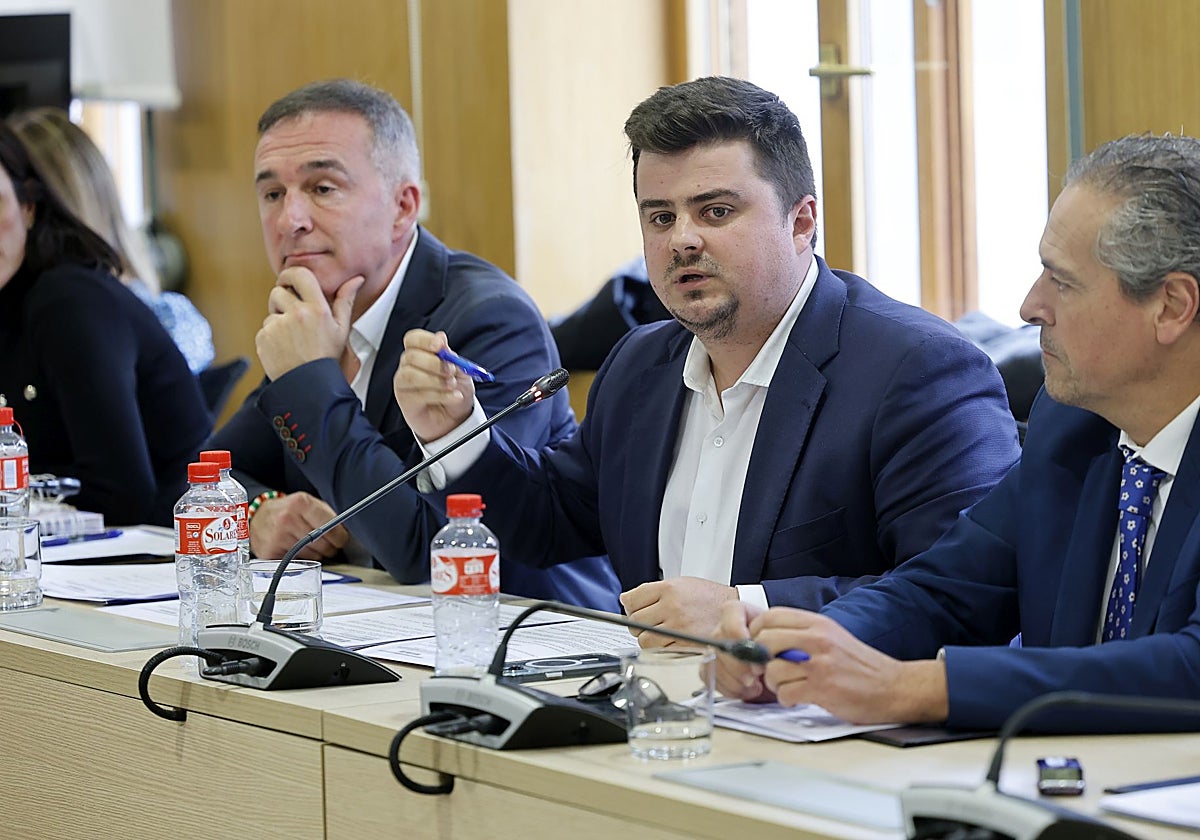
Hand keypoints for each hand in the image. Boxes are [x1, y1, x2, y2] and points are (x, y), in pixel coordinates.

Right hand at [248, 492, 349, 560]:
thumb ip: (327, 515)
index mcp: (300, 503)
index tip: (341, 539)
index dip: (340, 536)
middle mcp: (287, 519)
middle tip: (328, 544)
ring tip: (309, 545)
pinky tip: (296, 549)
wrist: (258, 515)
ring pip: (312, 555)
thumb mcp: (307, 503)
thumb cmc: (288, 510)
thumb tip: (345, 532)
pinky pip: (297, 562)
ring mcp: (277, 536)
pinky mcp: (270, 552)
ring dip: (316, 554)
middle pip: (322, 544)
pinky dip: (301, 559)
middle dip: (330, 547)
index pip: (330, 526)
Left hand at [256, 267, 363, 379]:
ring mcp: (278, 326)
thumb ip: (345, 301)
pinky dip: (271, 337)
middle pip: (278, 292)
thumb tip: (355, 280)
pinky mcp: (264, 338)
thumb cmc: (327, 358)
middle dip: (282, 300)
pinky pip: (264, 329)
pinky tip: (284, 349)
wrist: (310, 386)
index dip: (290, 274)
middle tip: (292, 316)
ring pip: (271, 313)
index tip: (288, 281)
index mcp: (317, 309)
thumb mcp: (341, 329)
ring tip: (292, 339)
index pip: (299, 274)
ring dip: (278, 321)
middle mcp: (297, 314)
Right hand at [393, 329, 476, 442]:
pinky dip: (440, 395)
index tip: (439, 345)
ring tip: (452, 385)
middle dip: (434, 363)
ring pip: (410, 375)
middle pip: (411, 356)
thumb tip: (441, 339)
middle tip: (451, 371)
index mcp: (421, 353)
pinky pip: (418, 394)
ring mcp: (404, 383)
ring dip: (435, 380)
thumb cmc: (455, 390)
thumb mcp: (461, 371)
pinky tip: (453, 397)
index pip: (413, 339)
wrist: (456, 418)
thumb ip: (450, 356)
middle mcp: (409, 366)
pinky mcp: (405, 400)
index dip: (424, 340)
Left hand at [619, 577, 738, 647]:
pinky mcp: (685, 644)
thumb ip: (654, 591)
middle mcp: (672, 606)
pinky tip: (670, 641)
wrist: (734, 611)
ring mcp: (678, 626)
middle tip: (648, 624)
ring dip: (648, 639)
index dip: (630, 607)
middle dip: (638, 625)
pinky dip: (661, 649)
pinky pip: (660, 651)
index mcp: (669, 588)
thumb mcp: (682, 583)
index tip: (633, 610)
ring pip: (644, 640)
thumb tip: (626, 600)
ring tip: (659, 634)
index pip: (631, 600)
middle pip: (634, 622)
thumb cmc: (708, 598)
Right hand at [712, 600, 774, 701]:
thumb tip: (767, 653)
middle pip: (719, 642)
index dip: (739, 633)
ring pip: (713, 662)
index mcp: (737, 611)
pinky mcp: (709, 668)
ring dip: (735, 679)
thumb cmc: (779, 646)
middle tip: (757, 673)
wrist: (778, 661)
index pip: (730, 613)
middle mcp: (722, 628)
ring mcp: (713, 648)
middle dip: (739, 663)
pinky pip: (711, 679)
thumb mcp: (782, 636)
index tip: (754, 651)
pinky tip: (746, 690)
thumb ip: (774, 639)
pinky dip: (730, 689)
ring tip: (755, 684)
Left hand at [751, 608, 948, 724]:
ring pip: (772, 669)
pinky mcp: (823, 689)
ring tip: (788, 686)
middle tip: (768, 670)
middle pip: (765, 641)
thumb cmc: (860, 665)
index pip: (771, 616)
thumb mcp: (832, 636)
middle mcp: (818, 639)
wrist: (895, 687)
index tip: (759, 646)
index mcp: (818, 623)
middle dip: (760, 659)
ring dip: (774, 683)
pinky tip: (798, 698)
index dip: (757, 632)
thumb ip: (802, 633)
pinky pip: (785, 693)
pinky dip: (786, 699)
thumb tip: (765, 638)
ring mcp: (820, 664)